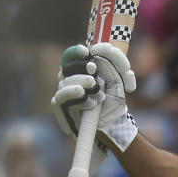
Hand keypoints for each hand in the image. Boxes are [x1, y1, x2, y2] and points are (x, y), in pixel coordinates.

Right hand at [51, 44, 138, 172]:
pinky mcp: (61, 110)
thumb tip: (97, 50)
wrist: (113, 126)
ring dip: (81, 83)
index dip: (74, 53)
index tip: (85, 51)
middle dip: (81, 69)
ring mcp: (64, 96)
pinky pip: (59, 98)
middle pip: (66, 68)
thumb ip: (111, 63)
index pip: (70, 58)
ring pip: (63, 82)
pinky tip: (88, 100)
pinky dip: (74, 96)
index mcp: (81, 73)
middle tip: (95, 74)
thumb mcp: (117, 81)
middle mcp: (70, 82)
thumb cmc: (114, 103)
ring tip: (96, 89)